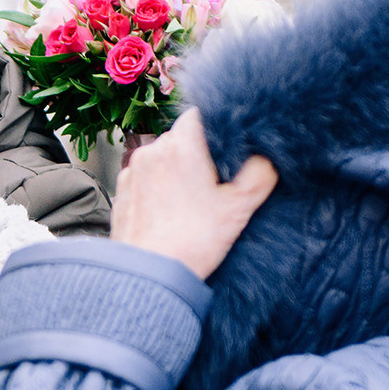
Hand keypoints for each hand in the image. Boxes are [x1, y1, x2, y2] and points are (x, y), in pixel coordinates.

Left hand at [112, 111, 278, 279]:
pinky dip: (159, 188)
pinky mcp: (122, 193)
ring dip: (178, 171)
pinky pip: (145, 179)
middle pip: (181, 137)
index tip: (229, 146)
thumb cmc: (191, 241)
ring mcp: (132, 173)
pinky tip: (172, 211)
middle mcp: (151, 152)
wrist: (148, 275)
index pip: (201, 115)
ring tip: (193, 200)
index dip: (218, 127)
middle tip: (216, 180)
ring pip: (161, 158)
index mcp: (181, 146)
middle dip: (199, 152)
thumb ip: (259, 174)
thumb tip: (265, 158)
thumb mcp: (239, 207)